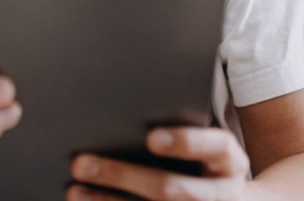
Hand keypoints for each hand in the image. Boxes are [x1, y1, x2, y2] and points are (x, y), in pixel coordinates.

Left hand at [68, 127, 249, 200]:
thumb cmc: (210, 164)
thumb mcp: (211, 147)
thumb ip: (181, 129)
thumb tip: (123, 110)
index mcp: (229, 162)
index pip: (215, 147)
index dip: (185, 143)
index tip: (151, 138)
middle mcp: (221, 194)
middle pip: (171, 189)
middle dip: (124, 177)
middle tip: (82, 163)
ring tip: (74, 190)